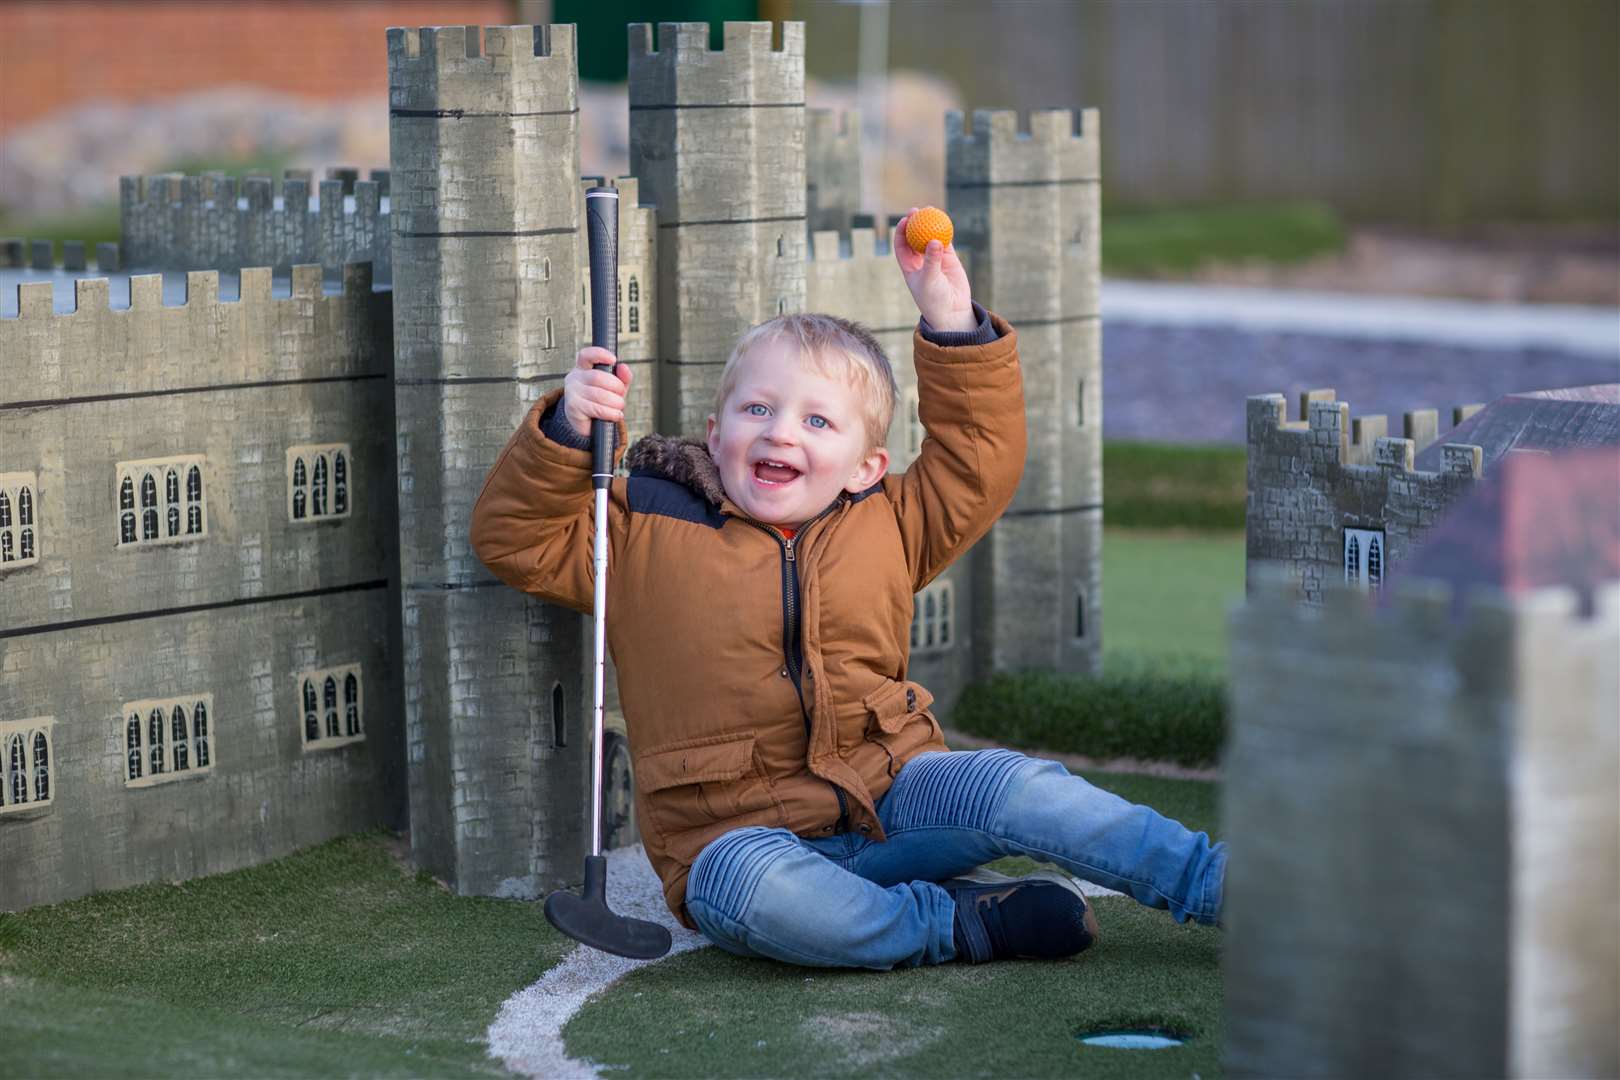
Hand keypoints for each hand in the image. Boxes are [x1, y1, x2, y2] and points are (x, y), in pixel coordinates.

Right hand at [561, 347, 632, 438]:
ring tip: (620, 406)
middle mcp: (574, 378)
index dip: (600, 354)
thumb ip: (622, 377)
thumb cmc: (602, 401)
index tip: (614, 360)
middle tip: (621, 395)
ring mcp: (571, 392)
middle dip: (616, 386)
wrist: (589, 424)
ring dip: (615, 402)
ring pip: (598, 394)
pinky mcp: (573, 408)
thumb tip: (623, 367)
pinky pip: (596, 408)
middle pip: (597, 377)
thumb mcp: (615, 387)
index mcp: (583, 368)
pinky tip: (616, 415)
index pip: (586, 355)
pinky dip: (610, 413)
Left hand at [894, 208, 975, 332]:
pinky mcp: (949, 259)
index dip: (901, 231)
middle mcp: (920, 261)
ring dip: (930, 224)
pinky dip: (945, 232)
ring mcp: (935, 258)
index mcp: (909, 267)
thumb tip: (934, 240)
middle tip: (917, 210)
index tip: (904, 220)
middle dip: (914, 223)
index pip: (901, 245)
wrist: (952, 311)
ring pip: (930, 237)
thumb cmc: (935, 299)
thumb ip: (932, 260)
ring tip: (931, 210)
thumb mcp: (930, 280)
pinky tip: (945, 221)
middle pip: (914, 237)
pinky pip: (946, 241)